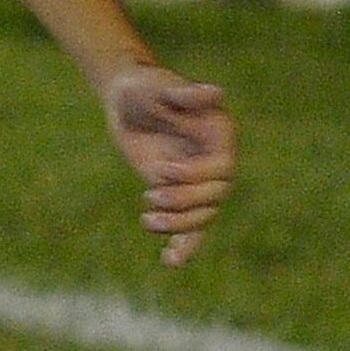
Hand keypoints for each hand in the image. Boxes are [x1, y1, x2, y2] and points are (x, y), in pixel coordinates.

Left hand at [102, 63, 235, 266]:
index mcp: (219, 136)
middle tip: (149, 196)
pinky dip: (184, 246)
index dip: (194, 176)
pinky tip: (170, 262)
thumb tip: (215, 92)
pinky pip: (191, 227)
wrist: (128, 100)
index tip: (161, 171)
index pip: (221, 169)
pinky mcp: (179, 195)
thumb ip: (185, 96)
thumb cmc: (145, 88)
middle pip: (214, 197)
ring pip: (203, 216)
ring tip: (146, 221)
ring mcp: (198, 182)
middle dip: (183, 202)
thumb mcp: (159, 88)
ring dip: (178, 225)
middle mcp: (214, 161)